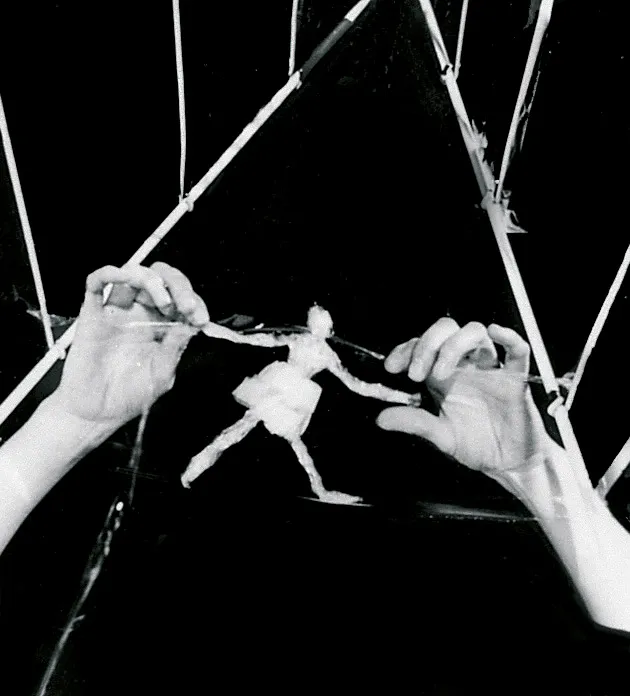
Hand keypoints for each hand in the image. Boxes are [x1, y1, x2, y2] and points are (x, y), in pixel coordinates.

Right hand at [53, 262, 208, 425]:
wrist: (96, 414)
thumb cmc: (131, 396)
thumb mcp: (163, 373)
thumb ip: (175, 347)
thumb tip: (189, 322)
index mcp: (163, 325)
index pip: (182, 299)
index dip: (194, 302)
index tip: (201, 319)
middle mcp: (142, 313)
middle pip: (161, 279)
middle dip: (179, 285)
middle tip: (186, 306)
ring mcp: (118, 311)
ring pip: (134, 274)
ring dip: (153, 281)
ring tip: (165, 304)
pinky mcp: (93, 314)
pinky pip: (97, 283)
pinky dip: (109, 273)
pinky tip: (123, 276)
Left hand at [376, 318, 550, 473]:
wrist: (510, 464)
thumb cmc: (478, 445)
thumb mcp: (440, 435)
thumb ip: (414, 423)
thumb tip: (381, 418)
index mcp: (444, 375)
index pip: (422, 345)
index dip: (406, 349)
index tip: (392, 367)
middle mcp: (466, 366)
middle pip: (446, 330)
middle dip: (426, 344)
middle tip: (414, 373)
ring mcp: (491, 370)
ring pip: (475, 333)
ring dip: (453, 345)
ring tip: (439, 373)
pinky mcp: (515, 379)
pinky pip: (517, 351)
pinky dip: (508, 337)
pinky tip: (496, 332)